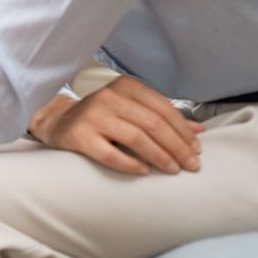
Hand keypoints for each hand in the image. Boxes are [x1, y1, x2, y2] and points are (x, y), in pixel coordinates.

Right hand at [29, 75, 204, 175]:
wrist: (59, 122)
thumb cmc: (102, 117)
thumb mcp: (131, 110)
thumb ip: (162, 117)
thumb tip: (198, 131)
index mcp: (125, 86)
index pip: (162, 108)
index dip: (183, 130)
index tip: (197, 149)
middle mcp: (108, 97)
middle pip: (153, 124)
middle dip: (177, 147)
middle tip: (192, 165)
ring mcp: (92, 116)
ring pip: (136, 138)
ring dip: (160, 156)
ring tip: (173, 169)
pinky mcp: (79, 136)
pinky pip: (110, 154)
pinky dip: (130, 164)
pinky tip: (144, 171)